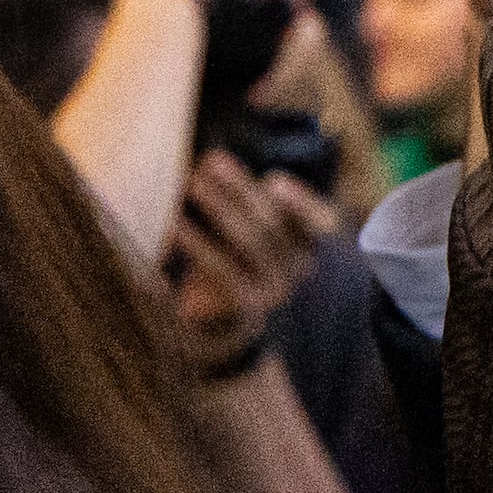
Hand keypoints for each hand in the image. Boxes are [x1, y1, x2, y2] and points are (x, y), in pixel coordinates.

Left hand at [164, 151, 331, 369]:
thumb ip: (257, 206)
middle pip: (273, 222)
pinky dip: (198, 243)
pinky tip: (176, 224)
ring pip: (251, 240)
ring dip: (221, 205)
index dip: (299, 201)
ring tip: (192, 182)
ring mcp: (276, 289)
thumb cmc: (239, 264)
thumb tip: (233, 167)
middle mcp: (301, 269)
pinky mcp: (247, 306)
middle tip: (211, 161)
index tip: (273, 181)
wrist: (227, 331)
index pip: (317, 218)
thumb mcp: (258, 236)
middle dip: (241, 189)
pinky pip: (222, 268)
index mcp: (310, 245)